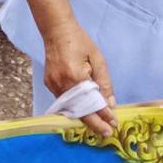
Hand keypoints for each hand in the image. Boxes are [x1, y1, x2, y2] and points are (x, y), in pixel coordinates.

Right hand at [42, 18, 116, 136]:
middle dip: (94, 123)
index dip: (103, 115)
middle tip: (106, 132)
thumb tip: (110, 104)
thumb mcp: (97, 59)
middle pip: (80, 111)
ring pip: (71, 108)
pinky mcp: (49, 84)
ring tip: (98, 126)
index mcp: (76, 76)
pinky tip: (84, 112)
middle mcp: (62, 84)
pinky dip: (75, 107)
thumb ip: (104, 82)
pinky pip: (64, 101)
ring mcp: (53, 85)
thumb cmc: (79, 42)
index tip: (113, 124)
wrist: (56, 30)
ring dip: (85, 117)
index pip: (92, 103)